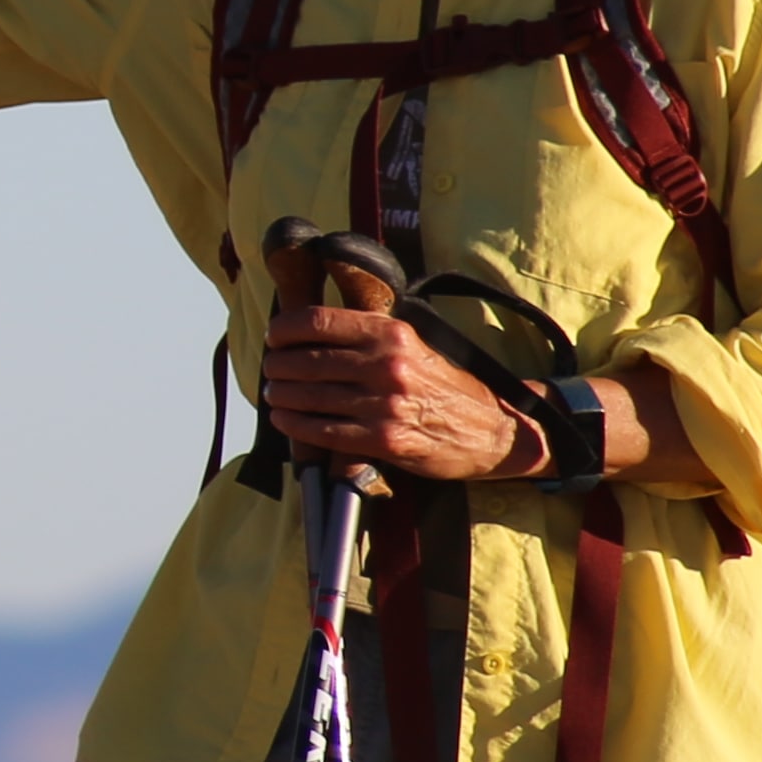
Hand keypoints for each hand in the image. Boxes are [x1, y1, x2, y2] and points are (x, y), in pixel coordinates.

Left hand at [254, 299, 542, 484]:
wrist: (491, 430)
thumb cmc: (444, 386)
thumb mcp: (413, 345)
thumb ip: (369, 337)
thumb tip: (312, 333)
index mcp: (391, 333)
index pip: (319, 322)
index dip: (286, 330)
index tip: (275, 337)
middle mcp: (387, 364)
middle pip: (307, 360)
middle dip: (279, 366)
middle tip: (271, 370)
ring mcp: (384, 403)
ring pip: (310, 397)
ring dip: (282, 396)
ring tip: (274, 395)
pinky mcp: (384, 439)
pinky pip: (324, 431)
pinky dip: (297, 426)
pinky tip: (286, 420)